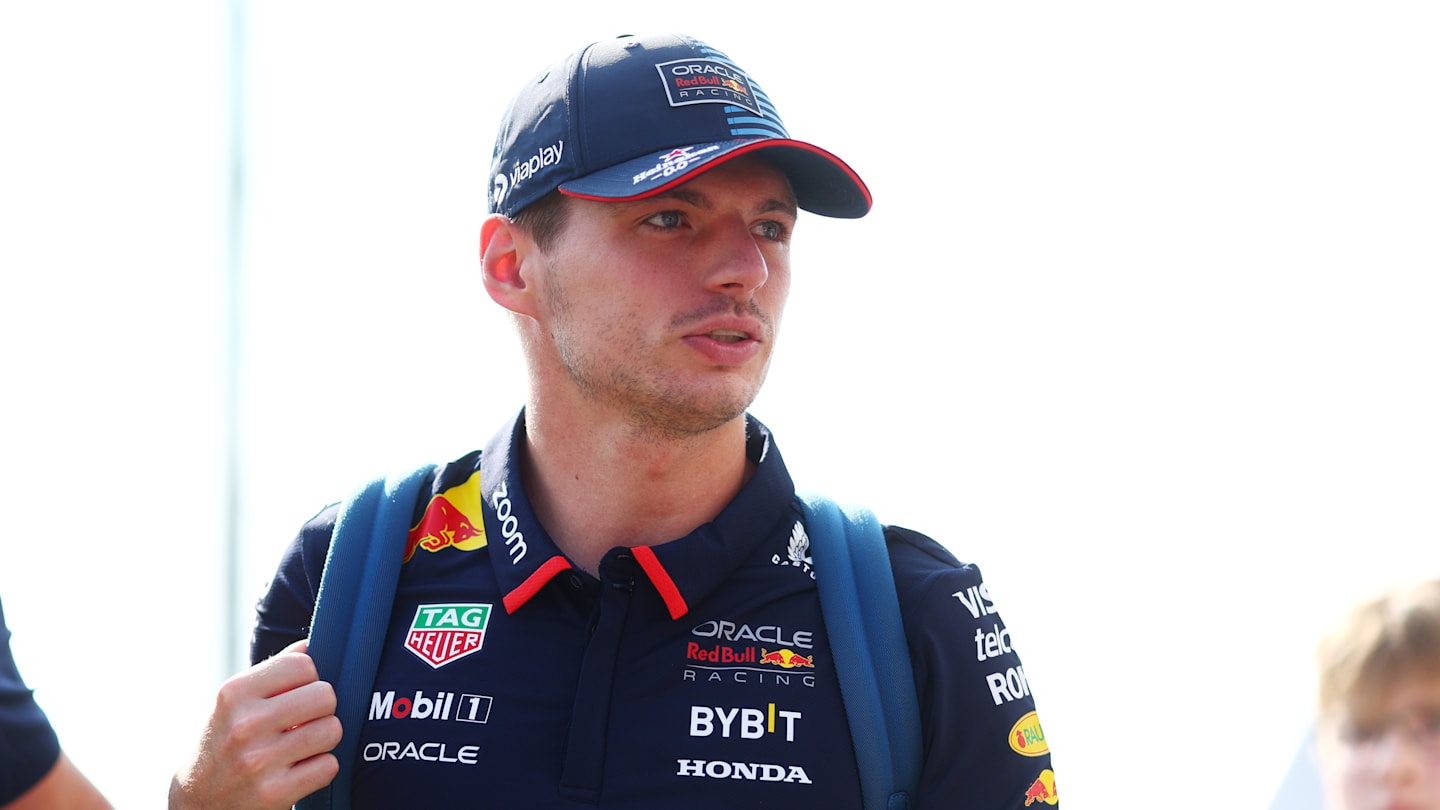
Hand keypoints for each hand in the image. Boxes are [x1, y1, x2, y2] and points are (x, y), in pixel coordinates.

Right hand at [169, 639, 341, 809]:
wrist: (196, 803)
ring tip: (301, 744)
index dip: (308, 679)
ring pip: (332, 730)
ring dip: (323, 738)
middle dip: (321, 707)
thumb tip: (311, 643)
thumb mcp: (235, 701)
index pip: (303, 664)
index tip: (295, 694)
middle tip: (303, 720)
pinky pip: (329, 766)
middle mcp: (245, 725)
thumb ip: (274, 669)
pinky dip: (320, 767)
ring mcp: (260, 761)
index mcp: (234, 693)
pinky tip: (298, 768)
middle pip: (325, 695)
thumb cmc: (225, 741)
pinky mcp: (275, 793)